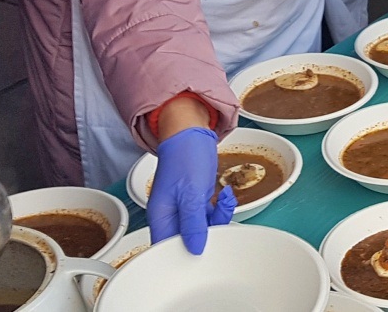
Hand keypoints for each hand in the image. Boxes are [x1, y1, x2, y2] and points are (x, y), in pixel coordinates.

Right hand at [148, 127, 234, 252]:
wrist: (192, 132)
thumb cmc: (185, 156)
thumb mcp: (190, 193)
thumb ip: (192, 223)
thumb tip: (195, 249)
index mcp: (161, 217)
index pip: (166, 249)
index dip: (183, 255)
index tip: (202, 252)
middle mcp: (171, 216)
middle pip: (188, 242)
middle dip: (208, 236)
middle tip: (220, 225)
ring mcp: (185, 209)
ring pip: (203, 230)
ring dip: (219, 220)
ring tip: (224, 202)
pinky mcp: (197, 202)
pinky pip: (211, 216)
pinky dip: (222, 209)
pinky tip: (226, 196)